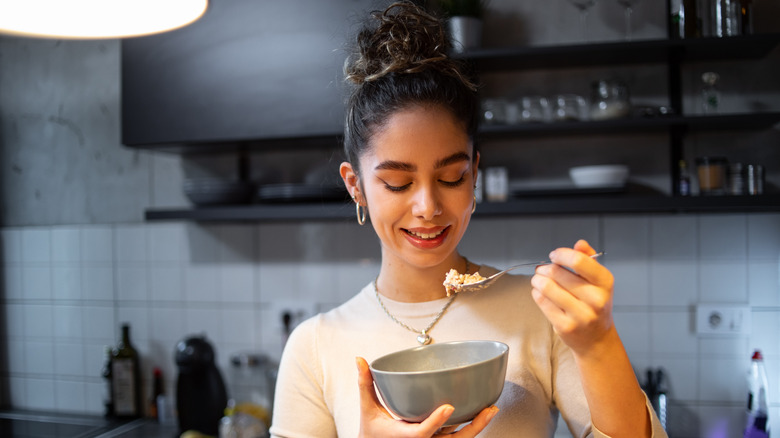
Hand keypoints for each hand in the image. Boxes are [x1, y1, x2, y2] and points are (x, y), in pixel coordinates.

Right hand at [356, 357, 497, 436]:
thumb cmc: (372, 432)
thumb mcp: (367, 409)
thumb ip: (365, 383)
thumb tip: (360, 359)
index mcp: (403, 436)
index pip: (423, 432)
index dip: (436, 421)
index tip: (449, 407)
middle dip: (473, 427)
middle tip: (488, 409)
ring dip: (477, 427)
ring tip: (491, 409)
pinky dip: (470, 428)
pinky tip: (481, 414)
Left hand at [530, 239, 615, 356]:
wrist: (596, 339)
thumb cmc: (594, 305)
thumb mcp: (597, 281)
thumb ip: (588, 259)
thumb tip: (579, 243)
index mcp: (605, 283)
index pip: (579, 261)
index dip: (561, 255)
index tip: (554, 255)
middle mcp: (596, 299)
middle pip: (558, 273)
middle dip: (545, 268)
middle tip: (542, 270)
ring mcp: (581, 315)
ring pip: (547, 287)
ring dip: (537, 280)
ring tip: (538, 280)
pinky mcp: (566, 326)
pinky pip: (542, 302)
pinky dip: (537, 294)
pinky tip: (540, 293)